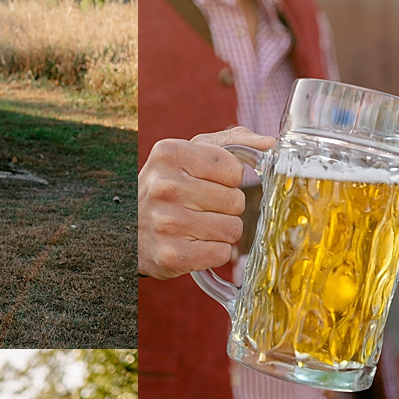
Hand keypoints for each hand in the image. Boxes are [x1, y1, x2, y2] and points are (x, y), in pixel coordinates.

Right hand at [139, 127, 273, 278]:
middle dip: (227, 208)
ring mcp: (166, 223)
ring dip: (223, 231)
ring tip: (200, 228)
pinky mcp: (171, 255)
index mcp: (169, 153)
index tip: (211, 184)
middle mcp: (164, 186)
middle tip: (204, 209)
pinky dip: (215, 252)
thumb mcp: (189, 155)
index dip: (231, 180)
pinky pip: (221, 253)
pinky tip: (196, 246)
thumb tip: (269, 143)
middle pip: (235, 201)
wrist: (128, 231)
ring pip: (232, 229)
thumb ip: (232, 143)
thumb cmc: (168, 189)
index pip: (234, 169)